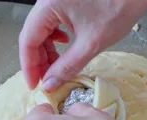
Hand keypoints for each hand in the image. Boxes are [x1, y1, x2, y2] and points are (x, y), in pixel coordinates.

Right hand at [19, 0, 146, 90]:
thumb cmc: (119, 8)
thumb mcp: (91, 44)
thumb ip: (67, 66)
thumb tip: (50, 83)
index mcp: (48, 5)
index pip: (28, 40)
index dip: (29, 66)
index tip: (33, 84)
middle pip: (33, 34)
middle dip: (39, 60)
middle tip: (47, 81)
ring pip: (43, 29)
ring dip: (48, 50)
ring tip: (58, 67)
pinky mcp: (66, 0)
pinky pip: (53, 21)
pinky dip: (56, 38)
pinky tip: (66, 45)